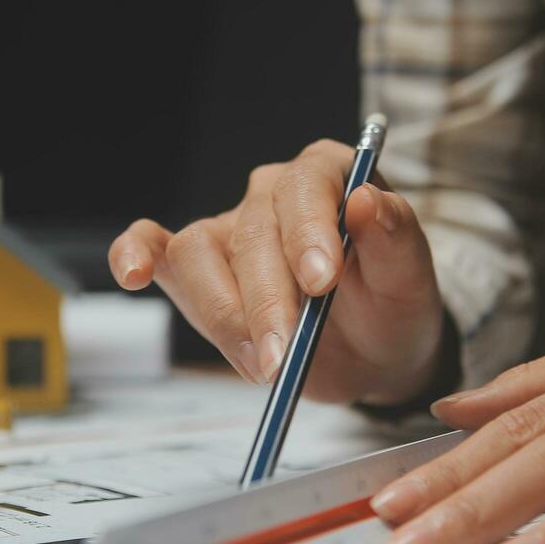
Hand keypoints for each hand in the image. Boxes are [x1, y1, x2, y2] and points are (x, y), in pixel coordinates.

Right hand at [109, 140, 445, 404]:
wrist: (375, 348)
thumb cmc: (392, 302)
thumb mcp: (411, 279)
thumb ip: (396, 238)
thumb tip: (365, 199)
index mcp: (327, 175)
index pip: (305, 186)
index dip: (307, 232)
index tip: (320, 282)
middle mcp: (272, 194)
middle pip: (251, 234)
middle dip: (267, 302)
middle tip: (287, 357)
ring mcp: (229, 230)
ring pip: (198, 254)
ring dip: (224, 315)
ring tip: (264, 368)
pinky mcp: (198, 270)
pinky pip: (154, 248)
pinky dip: (133, 254)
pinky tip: (132, 275)